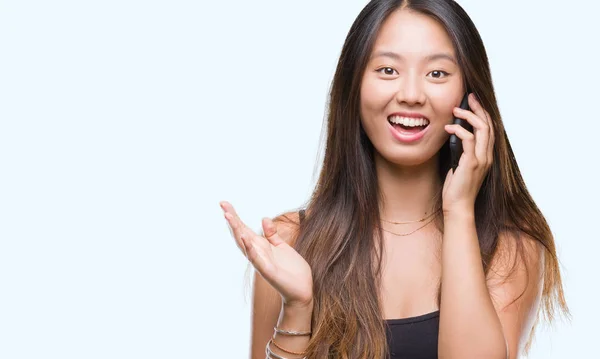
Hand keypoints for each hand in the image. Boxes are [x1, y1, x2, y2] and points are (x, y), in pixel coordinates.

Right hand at [220, 201, 313, 307]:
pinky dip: (250, 249)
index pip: (244, 229)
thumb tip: (263, 218)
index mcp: (261, 246)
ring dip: (237, 231)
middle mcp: (258, 253)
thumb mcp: (282, 246)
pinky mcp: (268, 271)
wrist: (302, 290)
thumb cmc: (292, 270)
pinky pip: (256, 259)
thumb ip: (272, 234)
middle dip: (232, 220)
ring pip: (245, 245)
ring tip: (229, 216)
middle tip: (223, 205)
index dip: (235, 217)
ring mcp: (261, 262)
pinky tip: (245, 238)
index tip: (225, 204)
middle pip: (241, 234)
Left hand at [442, 93, 494, 214]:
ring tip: (456, 110)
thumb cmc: (457, 188)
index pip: (490, 129)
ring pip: (482, 129)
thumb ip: (461, 152)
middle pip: (489, 124)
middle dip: (479, 108)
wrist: (458, 206)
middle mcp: (487, 156)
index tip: (473, 102)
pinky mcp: (472, 163)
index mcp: (486, 156)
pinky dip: (459, 130)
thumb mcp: (460, 165)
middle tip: (469, 97)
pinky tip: (448, 127)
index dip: (483, 113)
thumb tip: (454, 138)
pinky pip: (469, 140)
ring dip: (469, 116)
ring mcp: (481, 160)